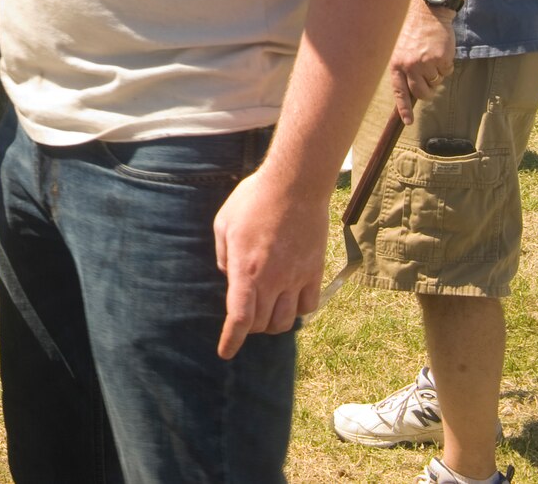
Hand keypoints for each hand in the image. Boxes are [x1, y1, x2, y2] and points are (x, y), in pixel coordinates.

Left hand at [213, 166, 325, 358]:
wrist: (295, 185)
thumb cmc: (254, 200)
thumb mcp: (224, 224)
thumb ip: (223, 256)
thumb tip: (230, 277)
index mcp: (246, 271)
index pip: (239, 319)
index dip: (231, 340)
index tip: (226, 352)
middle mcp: (272, 281)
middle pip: (261, 324)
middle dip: (249, 328)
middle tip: (244, 318)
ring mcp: (296, 277)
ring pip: (285, 321)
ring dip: (272, 323)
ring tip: (266, 313)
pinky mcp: (314, 271)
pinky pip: (308, 305)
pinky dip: (297, 312)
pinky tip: (290, 303)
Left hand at [389, 0, 455, 124]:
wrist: (429, 11)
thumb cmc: (414, 30)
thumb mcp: (401, 48)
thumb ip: (404, 67)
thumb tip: (411, 90)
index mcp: (396, 63)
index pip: (399, 91)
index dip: (404, 108)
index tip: (408, 122)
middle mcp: (409, 65)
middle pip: (421, 93)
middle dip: (428, 92)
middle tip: (430, 83)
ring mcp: (425, 63)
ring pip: (436, 82)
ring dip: (437, 73)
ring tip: (432, 55)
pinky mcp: (440, 59)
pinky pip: (447, 71)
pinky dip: (447, 65)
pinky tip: (441, 50)